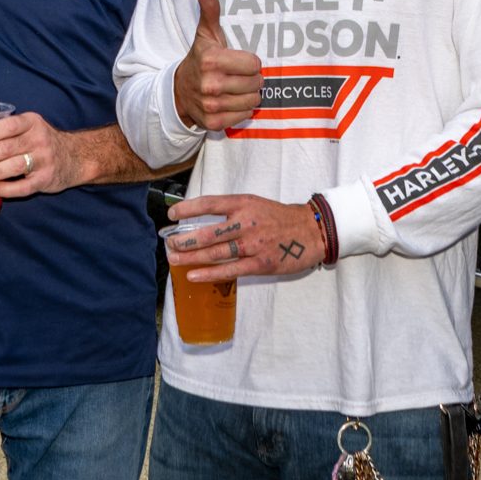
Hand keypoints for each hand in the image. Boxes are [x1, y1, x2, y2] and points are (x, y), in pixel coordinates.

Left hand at [0, 112, 78, 197]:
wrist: (74, 157)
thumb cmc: (39, 141)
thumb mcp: (23, 129)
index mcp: (32, 122)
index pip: (8, 126)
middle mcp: (40, 139)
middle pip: (7, 148)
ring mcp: (45, 160)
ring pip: (15, 166)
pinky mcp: (46, 179)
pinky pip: (25, 186)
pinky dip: (7, 189)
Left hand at [165, 194, 324, 280]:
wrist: (311, 230)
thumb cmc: (279, 218)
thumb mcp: (254, 204)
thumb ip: (231, 211)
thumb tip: (202, 220)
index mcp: (243, 204)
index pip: (209, 204)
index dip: (187, 209)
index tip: (172, 214)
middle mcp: (246, 222)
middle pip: (207, 233)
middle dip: (184, 240)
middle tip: (169, 244)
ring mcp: (253, 244)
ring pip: (215, 252)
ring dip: (191, 257)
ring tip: (173, 259)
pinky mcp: (260, 264)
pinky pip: (230, 270)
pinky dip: (209, 273)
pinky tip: (193, 275)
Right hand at [173, 0, 261, 130]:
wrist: (178, 91)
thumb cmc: (200, 60)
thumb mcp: (205, 36)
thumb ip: (210, 12)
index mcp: (211, 61)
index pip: (254, 64)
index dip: (251, 63)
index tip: (241, 62)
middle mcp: (210, 85)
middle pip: (256, 83)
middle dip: (252, 79)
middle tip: (241, 76)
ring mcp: (211, 105)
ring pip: (252, 101)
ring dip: (249, 95)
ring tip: (238, 89)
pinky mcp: (213, 122)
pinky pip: (243, 116)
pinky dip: (241, 110)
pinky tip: (232, 102)